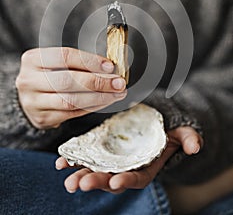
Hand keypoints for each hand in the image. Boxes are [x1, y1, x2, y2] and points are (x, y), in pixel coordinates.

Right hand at [16, 47, 126, 128]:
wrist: (29, 95)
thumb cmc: (48, 74)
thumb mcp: (56, 62)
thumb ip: (79, 62)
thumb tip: (109, 68)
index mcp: (33, 59)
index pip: (65, 56)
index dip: (90, 61)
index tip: (110, 66)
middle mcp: (29, 80)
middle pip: (68, 80)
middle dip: (98, 82)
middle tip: (118, 82)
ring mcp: (33, 101)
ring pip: (71, 100)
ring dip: (98, 97)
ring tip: (116, 94)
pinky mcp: (42, 117)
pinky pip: (72, 113)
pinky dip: (92, 107)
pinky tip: (104, 101)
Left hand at [56, 126, 202, 193]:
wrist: (152, 125)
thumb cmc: (167, 132)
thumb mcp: (180, 133)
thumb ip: (187, 139)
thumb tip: (196, 146)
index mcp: (144, 168)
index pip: (136, 178)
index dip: (126, 181)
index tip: (115, 182)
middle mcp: (125, 168)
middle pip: (110, 178)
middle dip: (95, 181)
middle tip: (80, 183)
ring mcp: (111, 160)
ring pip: (94, 170)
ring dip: (79, 173)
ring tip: (66, 176)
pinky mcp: (100, 149)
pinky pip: (85, 156)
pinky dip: (73, 159)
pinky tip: (61, 161)